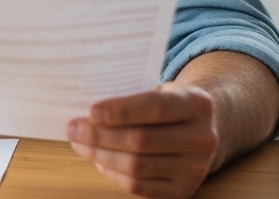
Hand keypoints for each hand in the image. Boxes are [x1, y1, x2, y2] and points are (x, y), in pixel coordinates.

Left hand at [68, 82, 220, 197]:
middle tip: (73, 128)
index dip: (121, 111)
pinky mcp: (184, 190)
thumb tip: (89, 113)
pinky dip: (114, 174)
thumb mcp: (164, 90)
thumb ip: (135, 97)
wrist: (205, 131)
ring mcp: (195, 168)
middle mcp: (202, 138)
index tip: (91, 112)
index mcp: (198, 104)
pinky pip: (140, 186)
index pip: (156, 108)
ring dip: (101, 156)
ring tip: (80, 144)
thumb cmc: (172, 106)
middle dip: (100, 135)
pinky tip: (100, 162)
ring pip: (137, 166)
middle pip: (141, 140)